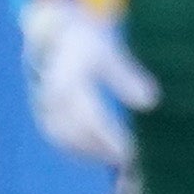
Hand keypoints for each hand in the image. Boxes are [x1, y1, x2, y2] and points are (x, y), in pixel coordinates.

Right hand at [20, 0, 159, 165]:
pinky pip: (57, 136)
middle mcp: (50, 93)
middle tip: (128, 160)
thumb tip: (151, 103)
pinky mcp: (42, 111)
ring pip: (63, 137)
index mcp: (68, 75)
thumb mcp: (110, 51)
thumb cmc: (87, 41)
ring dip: (88, 153)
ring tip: (116, 161)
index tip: (128, 151)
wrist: (53, 32)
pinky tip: (99, 155)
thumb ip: (127, 77)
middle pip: (74, 130)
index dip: (107, 136)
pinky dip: (77, 149)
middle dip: (100, 149)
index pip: (88, 114)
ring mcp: (42, 104)